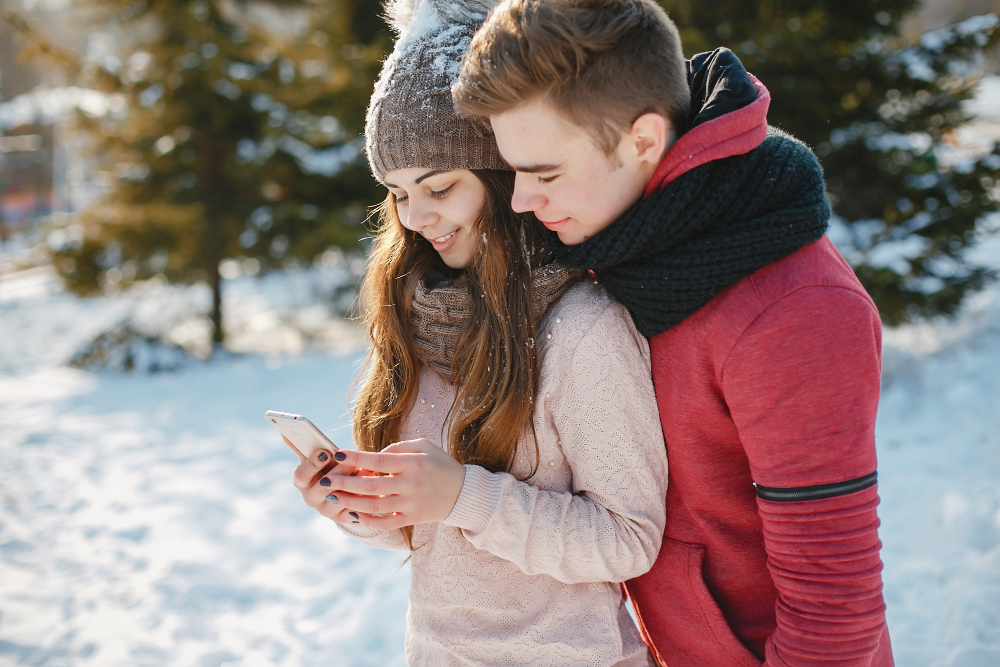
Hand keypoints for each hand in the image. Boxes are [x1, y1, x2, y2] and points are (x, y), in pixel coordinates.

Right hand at [287, 437, 370, 524]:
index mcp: (302, 482)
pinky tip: (376, 484)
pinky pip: (355, 508)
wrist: (340, 489)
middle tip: (352, 461)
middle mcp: (311, 498)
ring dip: (356, 483)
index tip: (325, 453)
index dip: (312, 465)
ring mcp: (327, 510)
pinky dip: (366, 495)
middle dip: (339, 473)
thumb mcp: (316, 456)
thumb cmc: (327, 466)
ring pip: (342, 499)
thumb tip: (286, 429)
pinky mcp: (343, 517)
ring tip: (369, 469)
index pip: (301, 476)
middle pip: (324, 488)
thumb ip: (304, 445)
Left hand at [309, 438, 466, 530]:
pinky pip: (385, 523)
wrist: (463, 492)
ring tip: (333, 497)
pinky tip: (354, 513)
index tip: (336, 455)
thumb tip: (372, 456)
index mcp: (413, 463)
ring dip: (350, 502)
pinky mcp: (412, 519)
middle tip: (325, 480)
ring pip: (374, 506)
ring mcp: (411, 504)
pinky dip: (368, 520)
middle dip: (345, 482)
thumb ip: (397, 448)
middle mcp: (411, 484)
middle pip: (371, 485)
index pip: (378, 460)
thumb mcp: (423, 446)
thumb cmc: (440, 464)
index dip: (355, 458)